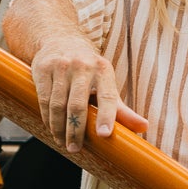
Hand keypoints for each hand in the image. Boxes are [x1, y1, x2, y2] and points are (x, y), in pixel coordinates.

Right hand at [30, 36, 148, 156]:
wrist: (60, 40)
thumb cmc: (88, 69)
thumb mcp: (106, 83)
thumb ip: (122, 109)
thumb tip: (144, 127)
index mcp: (104, 70)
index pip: (107, 96)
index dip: (107, 116)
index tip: (104, 135)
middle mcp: (83, 66)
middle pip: (78, 105)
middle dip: (76, 130)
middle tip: (74, 148)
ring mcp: (62, 66)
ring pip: (58, 105)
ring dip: (59, 128)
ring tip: (62, 142)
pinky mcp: (43, 68)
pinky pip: (44, 99)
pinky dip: (47, 117)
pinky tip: (51, 128)